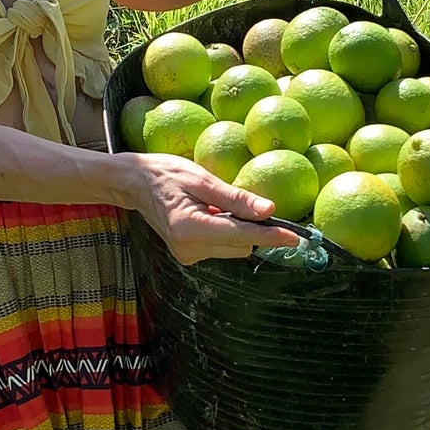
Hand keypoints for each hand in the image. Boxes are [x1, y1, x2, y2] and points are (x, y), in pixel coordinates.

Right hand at [119, 152, 301, 264]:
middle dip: (249, 227)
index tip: (294, 237)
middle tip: (239, 201)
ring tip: (213, 205)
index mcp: (190, 229)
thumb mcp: (202, 179)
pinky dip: (223, 232)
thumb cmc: (166, 174)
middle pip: (241, 246)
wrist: (134, 183)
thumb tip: (269, 210)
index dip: (270, 236)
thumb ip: (235, 198)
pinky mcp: (187, 256)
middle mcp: (188, 249)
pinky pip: (221, 247)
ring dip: (235, 229)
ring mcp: (186, 255)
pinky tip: (207, 214)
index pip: (242, 236)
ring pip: (233, 248)